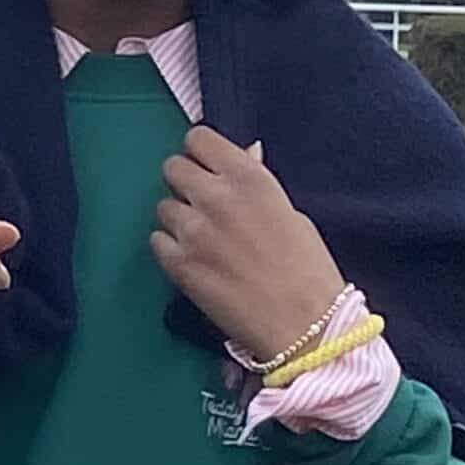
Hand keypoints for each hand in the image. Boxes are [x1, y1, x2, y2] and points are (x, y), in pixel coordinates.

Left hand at [151, 128, 345, 365]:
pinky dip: (169, 248)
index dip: (201, 153)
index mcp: (248, 177)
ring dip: (178, 219)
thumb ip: (257, 181)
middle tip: (202, 204)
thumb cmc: (309, 267)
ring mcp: (193, 231)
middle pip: (172, 167)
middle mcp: (215, 197)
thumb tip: (246, 152)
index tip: (207, 168)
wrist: (306, 324)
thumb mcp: (289, 211)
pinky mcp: (178, 264)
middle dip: (185, 182)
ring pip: (162, 206)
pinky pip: (156, 240)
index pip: (199, 139)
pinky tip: (192, 259)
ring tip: (203, 240)